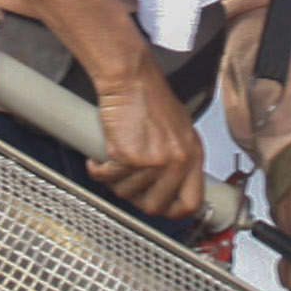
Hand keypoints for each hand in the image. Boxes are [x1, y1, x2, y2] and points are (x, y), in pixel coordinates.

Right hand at [86, 57, 206, 223]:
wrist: (131, 79)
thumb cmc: (150, 99)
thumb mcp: (179, 131)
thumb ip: (179, 159)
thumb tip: (172, 187)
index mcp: (192, 155)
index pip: (192, 202)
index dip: (173, 211)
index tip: (160, 208)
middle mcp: (177, 160)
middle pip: (155, 205)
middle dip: (136, 199)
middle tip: (128, 184)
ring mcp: (153, 160)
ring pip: (126, 193)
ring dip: (115, 180)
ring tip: (115, 162)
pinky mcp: (128, 155)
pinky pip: (106, 177)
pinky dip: (98, 169)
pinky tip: (100, 157)